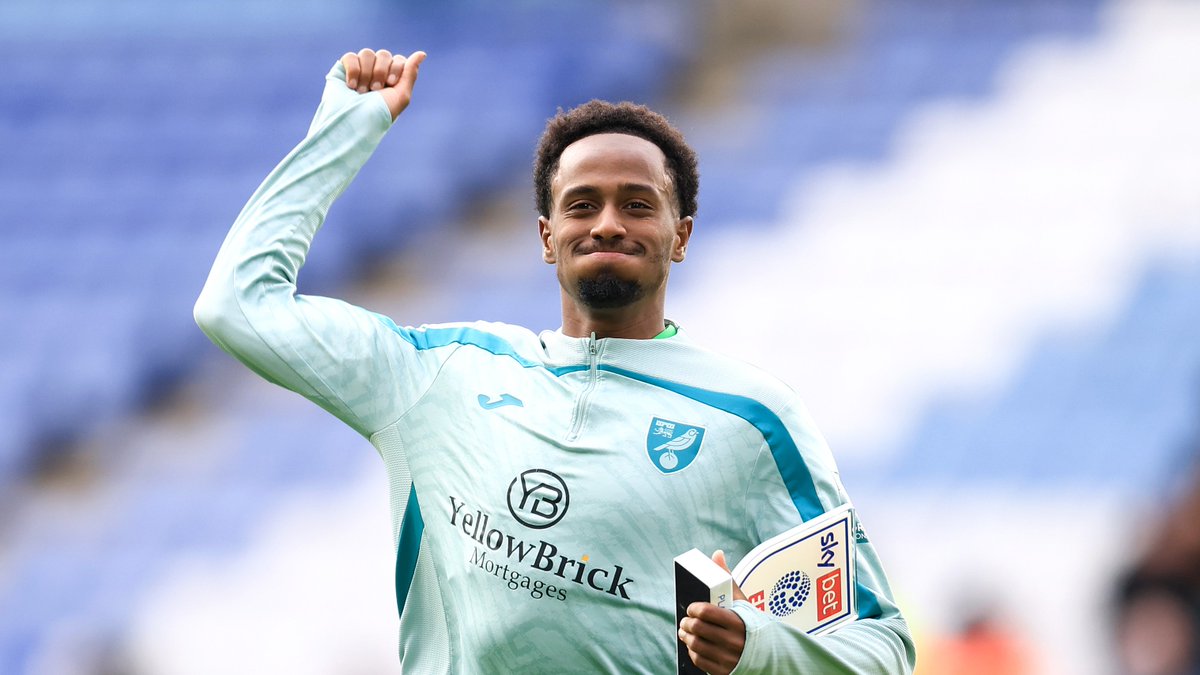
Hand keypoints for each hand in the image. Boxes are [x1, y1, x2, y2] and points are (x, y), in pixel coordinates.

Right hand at [339, 48, 425, 120]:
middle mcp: (376, 73)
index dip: (395, 69)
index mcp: (392, 80)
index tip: (390, 84)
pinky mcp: (343, 69)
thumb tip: (422, 53)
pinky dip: (353, 70)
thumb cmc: (379, 114)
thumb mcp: (401, 96)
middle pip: (383, 54)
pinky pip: (350, 56)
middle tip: (374, 90)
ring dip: (366, 73)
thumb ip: (410, 73)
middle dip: (380, 72)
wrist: (354, 121)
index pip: (399, 60)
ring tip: (361, 92)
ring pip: (367, 53)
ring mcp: (360, 70)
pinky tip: (351, 86)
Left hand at [678, 550, 747, 674]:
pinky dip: (693, 652)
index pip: (706, 612)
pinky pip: (700, 660)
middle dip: (686, 623)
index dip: (694, 609)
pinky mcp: (723, 670)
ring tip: (685, 632)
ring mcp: (728, 657)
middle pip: (697, 628)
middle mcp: (732, 640)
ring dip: (686, 637)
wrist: (769, 653)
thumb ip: (728, 579)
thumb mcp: (742, 602)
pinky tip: (693, 646)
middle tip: (685, 621)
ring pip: (695, 645)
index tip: (692, 608)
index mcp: (737, 621)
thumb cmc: (751, 623)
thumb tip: (717, 554)